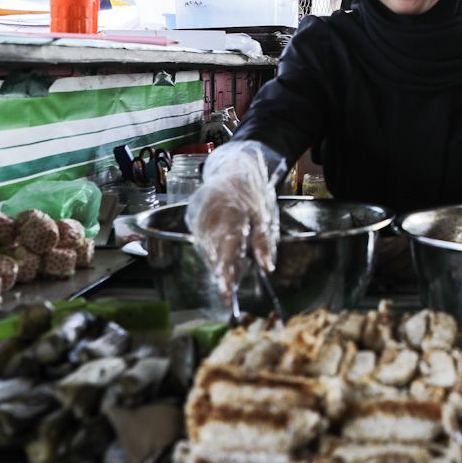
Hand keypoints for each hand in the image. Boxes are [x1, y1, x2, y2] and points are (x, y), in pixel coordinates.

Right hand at [185, 143, 279, 304]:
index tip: (227, 296)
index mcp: (232, 217)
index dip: (227, 277)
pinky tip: (220, 256)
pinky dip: (210, 251)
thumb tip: (267, 268)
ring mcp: (199, 216)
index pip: (227, 254)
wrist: (234, 167)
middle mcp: (211, 218)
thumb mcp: (265, 216)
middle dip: (222, 274)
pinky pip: (201, 240)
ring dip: (216, 264)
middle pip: (214, 255)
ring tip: (228, 274)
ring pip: (206, 250)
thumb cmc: (254, 192)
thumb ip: (264, 243)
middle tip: (229, 291)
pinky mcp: (193, 216)